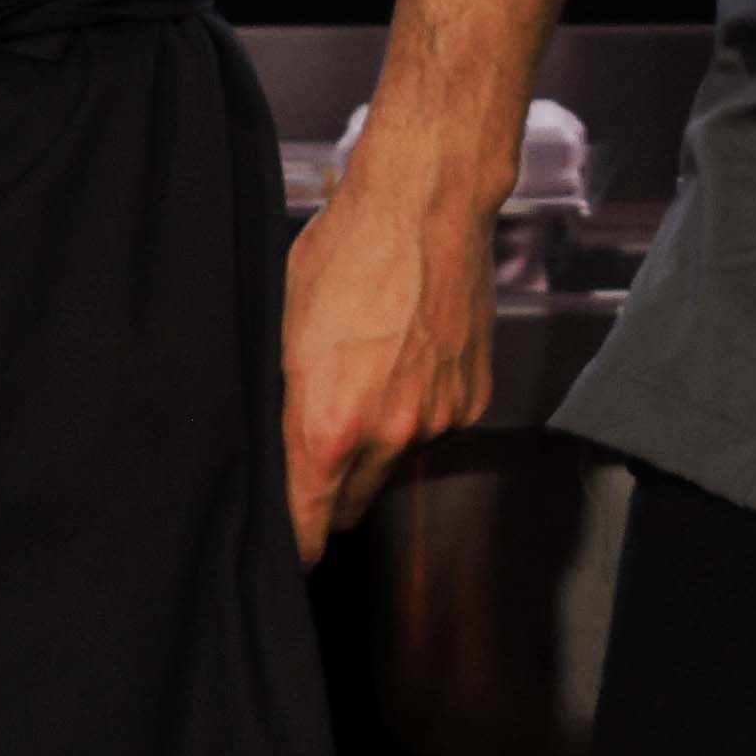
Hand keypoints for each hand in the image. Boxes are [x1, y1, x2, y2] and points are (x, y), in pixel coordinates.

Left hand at [277, 149, 499, 561]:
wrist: (426, 205)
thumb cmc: (349, 252)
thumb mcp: (285, 330)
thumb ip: (287, 402)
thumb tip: (282, 444)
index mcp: (329, 425)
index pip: (307, 524)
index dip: (295, 544)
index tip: (290, 550)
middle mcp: (389, 435)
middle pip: (353, 503)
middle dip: (333, 491)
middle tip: (319, 452)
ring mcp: (438, 419)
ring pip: (398, 461)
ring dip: (381, 440)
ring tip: (372, 374)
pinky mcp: (472, 398)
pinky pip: (437, 425)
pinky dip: (421, 408)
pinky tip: (409, 358)